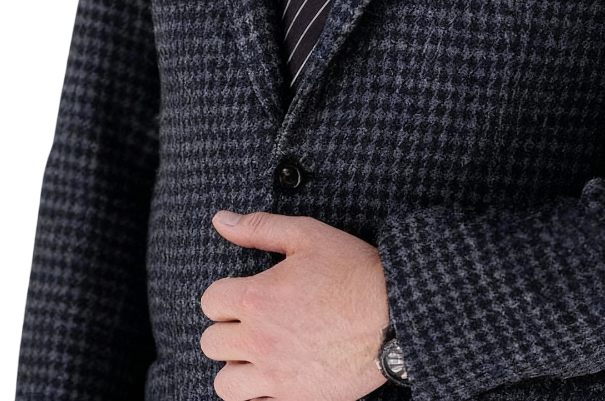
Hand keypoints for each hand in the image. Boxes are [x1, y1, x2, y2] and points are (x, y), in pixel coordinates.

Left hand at [200, 210, 390, 400]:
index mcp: (258, 298)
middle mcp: (260, 340)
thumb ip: (259, 227)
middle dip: (227, 327)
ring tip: (256, 351)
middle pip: (211, 342)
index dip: (225, 293)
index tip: (243, 292)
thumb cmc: (353, 270)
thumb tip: (220, 220)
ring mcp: (276, 374)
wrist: (394, 313)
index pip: (210, 302)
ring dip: (235, 365)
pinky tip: (273, 372)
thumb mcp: (307, 235)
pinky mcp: (295, 398)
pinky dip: (256, 391)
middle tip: (252, 319)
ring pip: (224, 382)